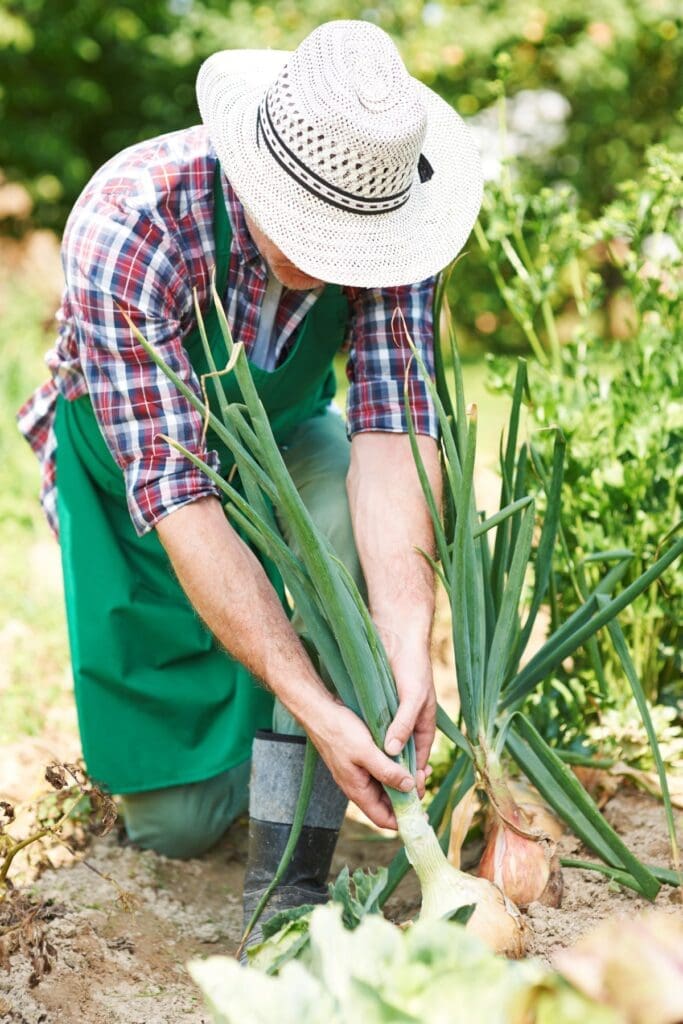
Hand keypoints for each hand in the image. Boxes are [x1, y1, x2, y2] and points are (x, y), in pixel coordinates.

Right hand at [305, 700, 415, 829]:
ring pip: (387, 786)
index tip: (423, 815)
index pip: (383, 818)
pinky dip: (397, 768)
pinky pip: (383, 771)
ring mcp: (360, 773)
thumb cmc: (339, 731)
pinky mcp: (361, 760)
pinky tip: (407, 756)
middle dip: (408, 797)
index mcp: (358, 790)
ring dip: (404, 781)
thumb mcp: (365, 751)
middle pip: (388, 803)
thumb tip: (409, 787)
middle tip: (423, 779)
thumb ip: (387, 771)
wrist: (320, 711)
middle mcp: (359, 786)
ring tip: (420, 768)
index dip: (403, 820)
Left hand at [377, 627, 436, 798]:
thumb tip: (392, 750)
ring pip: (386, 748)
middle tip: (381, 796)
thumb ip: (404, 723)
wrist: (398, 638)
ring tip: (367, 781)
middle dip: (394, 777)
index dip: (410, 779)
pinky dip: (369, 744)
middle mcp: (409, 725)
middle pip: (402, 759)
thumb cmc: (412, 666)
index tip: (402, 798)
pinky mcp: (379, 709)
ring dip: (380, 763)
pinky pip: (375, 732)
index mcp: (424, 725)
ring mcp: (393, 718)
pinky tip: (358, 753)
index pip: (419, 760)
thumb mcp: (412, 697)